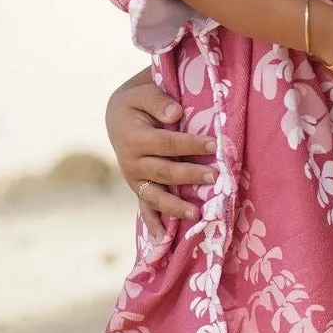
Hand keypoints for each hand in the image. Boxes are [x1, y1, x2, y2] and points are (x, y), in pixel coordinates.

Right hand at [104, 72, 212, 239]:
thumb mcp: (142, 93)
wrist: (117, 116)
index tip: (214, 145)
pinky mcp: (138, 188)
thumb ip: (158, 101)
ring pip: (156, 196)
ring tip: (198, 215)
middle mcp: (132, 162)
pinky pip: (145, 208)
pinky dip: (153, 224)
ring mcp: (135, 179)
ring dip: (176, 206)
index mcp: (135, 137)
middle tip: (215, 176)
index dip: (190, 144)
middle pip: (165, 171)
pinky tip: (164, 239)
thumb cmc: (138, 102)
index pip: (167, 143)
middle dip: (190, 175)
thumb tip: (176, 113)